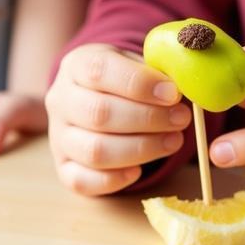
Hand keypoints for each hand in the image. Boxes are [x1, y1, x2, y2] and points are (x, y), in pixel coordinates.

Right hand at [44, 43, 190, 194]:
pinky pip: (82, 181)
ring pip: (94, 151)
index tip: (173, 94)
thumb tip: (186, 87)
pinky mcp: (62, 166)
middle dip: (147, 120)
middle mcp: (60, 100)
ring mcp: (58, 136)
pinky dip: (114, 179)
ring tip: (173, 141)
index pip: (100, 71)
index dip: (139, 84)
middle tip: (181, 120)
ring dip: (141, 149)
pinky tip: (139, 170)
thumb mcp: (138, 63)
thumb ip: (158, 71)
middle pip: (99, 113)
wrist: (97, 98)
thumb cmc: (124, 80)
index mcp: (77, 65)